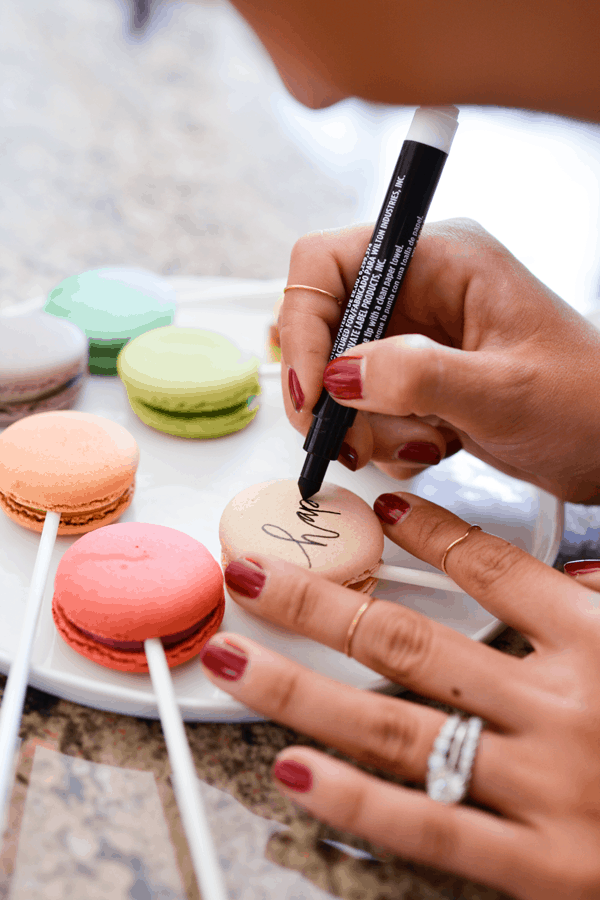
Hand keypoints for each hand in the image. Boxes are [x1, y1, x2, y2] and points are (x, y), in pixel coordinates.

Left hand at [200, 492, 599, 898]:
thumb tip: (572, 574)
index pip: (496, 568)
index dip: (430, 533)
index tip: (383, 509)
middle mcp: (565, 705)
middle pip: (411, 641)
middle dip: (318, 601)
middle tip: (253, 571)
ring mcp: (546, 786)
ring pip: (395, 727)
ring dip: (302, 688)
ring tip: (236, 658)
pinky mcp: (541, 868)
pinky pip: (431, 828)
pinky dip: (357, 801)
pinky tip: (295, 770)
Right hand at [280, 218, 599, 502]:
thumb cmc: (587, 404)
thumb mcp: (503, 390)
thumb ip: (419, 377)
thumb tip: (338, 373)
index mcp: (442, 258)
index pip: (329, 262)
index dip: (303, 322)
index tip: (310, 392)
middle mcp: (422, 289)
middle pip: (325, 323)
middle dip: (330, 389)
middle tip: (345, 440)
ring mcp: (417, 336)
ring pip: (340, 374)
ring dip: (363, 423)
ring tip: (423, 444)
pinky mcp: (417, 379)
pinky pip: (364, 406)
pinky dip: (383, 438)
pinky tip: (434, 447)